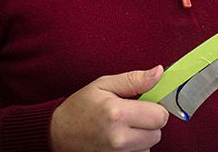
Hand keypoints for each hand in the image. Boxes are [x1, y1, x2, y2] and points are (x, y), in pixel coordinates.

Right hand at [50, 66, 169, 151]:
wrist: (57, 133)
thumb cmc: (80, 107)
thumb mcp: (104, 85)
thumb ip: (134, 79)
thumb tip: (158, 72)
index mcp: (117, 114)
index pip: (160, 116)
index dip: (155, 108)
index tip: (144, 104)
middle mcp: (118, 139)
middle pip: (157, 133)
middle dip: (148, 123)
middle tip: (131, 115)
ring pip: (148, 146)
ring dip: (141, 138)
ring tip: (121, 128)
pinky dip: (133, 148)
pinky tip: (119, 139)